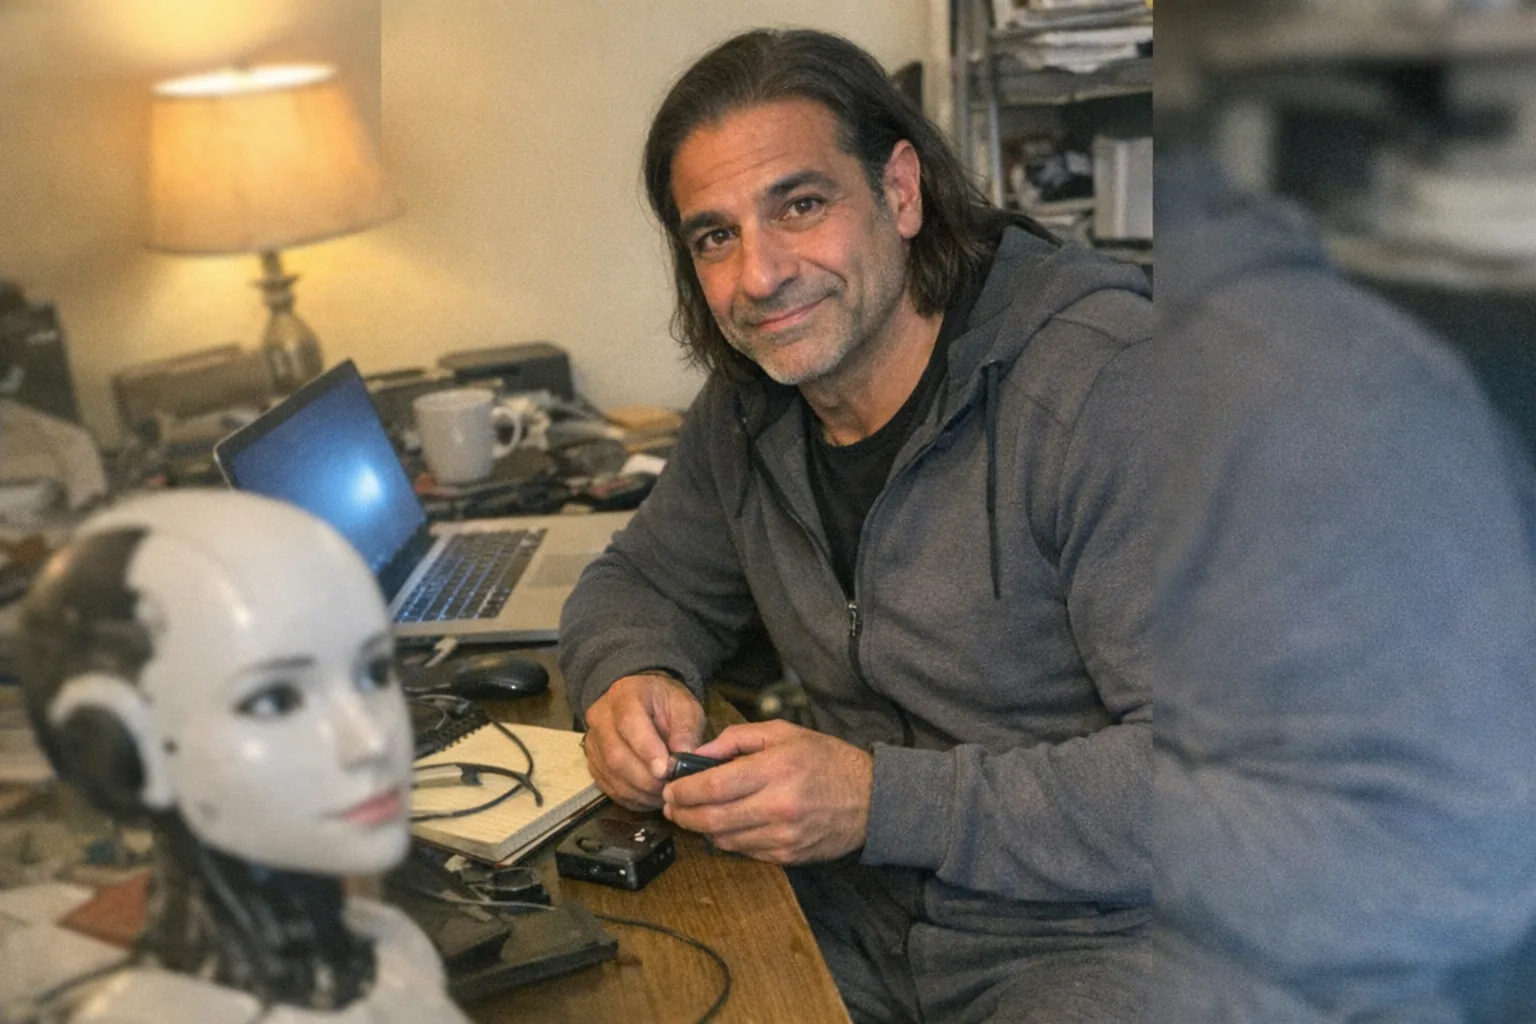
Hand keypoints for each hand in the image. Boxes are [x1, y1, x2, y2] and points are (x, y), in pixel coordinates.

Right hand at [582, 672, 704, 809]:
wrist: (638, 700)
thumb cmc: (664, 703)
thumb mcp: (684, 705)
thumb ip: (686, 728)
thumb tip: (685, 755)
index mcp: (626, 696)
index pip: (630, 724)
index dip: (647, 750)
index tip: (665, 770)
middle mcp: (601, 718)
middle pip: (616, 755)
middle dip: (645, 778)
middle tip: (669, 788)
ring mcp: (593, 742)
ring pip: (610, 774)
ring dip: (639, 791)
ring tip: (663, 795)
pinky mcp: (593, 762)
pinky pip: (607, 786)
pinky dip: (630, 797)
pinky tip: (649, 797)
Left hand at [661, 720, 872, 864]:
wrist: (871, 799)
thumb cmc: (826, 760)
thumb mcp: (784, 733)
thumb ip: (737, 739)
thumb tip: (699, 754)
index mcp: (776, 769)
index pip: (714, 786)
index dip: (684, 790)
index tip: (670, 787)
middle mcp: (778, 806)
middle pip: (712, 818)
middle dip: (683, 814)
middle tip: (671, 805)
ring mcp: (783, 835)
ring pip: (724, 840)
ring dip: (702, 829)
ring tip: (693, 814)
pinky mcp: (787, 855)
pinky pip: (744, 852)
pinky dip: (728, 840)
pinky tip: (725, 825)